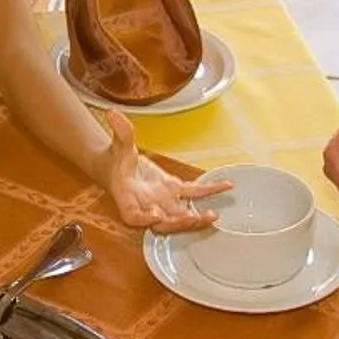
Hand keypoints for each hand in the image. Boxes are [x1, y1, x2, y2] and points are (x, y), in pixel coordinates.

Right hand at [98, 108, 226, 231]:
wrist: (117, 166)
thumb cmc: (114, 161)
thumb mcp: (118, 145)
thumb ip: (120, 132)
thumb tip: (113, 114)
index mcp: (128, 197)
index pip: (133, 215)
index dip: (144, 219)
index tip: (155, 216)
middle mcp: (146, 204)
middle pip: (162, 224)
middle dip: (178, 224)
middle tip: (192, 218)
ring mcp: (162, 200)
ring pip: (179, 217)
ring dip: (196, 220)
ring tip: (211, 216)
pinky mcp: (174, 191)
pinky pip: (193, 194)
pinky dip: (210, 191)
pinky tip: (225, 187)